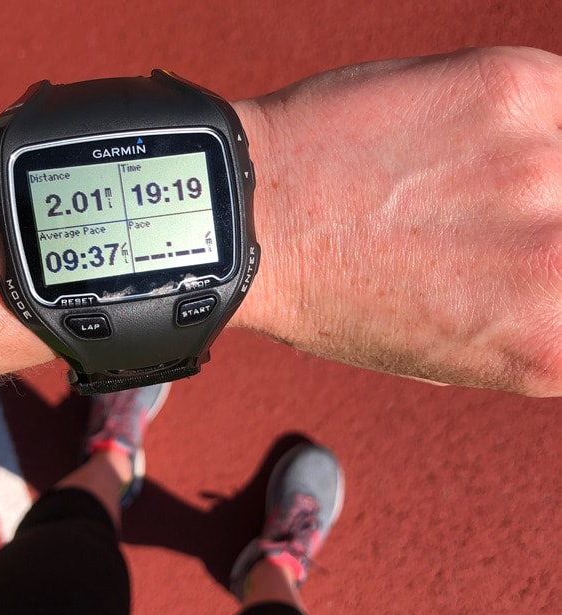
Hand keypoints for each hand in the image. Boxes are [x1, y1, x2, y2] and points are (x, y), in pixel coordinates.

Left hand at [236, 46, 561, 395]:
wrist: (255, 218)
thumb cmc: (332, 299)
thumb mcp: (445, 354)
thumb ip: (532, 325)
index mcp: (546, 344)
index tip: (544, 270)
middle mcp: (558, 259)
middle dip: (550, 239)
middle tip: (511, 230)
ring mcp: (541, 165)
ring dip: (541, 179)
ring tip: (482, 189)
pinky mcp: (513, 88)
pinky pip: (559, 105)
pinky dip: (531, 126)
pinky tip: (476, 142)